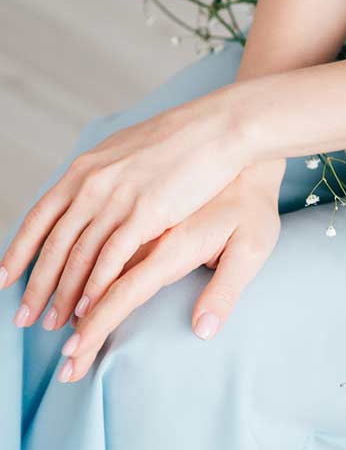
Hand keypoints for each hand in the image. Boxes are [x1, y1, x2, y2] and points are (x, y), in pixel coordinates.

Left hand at [2, 92, 251, 330]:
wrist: (219, 126)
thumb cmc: (184, 138)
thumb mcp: (127, 149)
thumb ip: (105, 175)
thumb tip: (91, 189)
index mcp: (86, 169)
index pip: (39, 217)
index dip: (19, 252)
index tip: (4, 279)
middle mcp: (92, 184)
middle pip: (55, 244)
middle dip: (37, 285)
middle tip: (25, 317)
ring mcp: (117, 198)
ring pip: (79, 255)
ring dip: (64, 293)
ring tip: (55, 323)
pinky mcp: (147, 212)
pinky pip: (111, 257)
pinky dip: (96, 285)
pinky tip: (89, 307)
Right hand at [56, 160, 283, 381]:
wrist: (241, 149)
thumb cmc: (252, 207)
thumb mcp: (253, 248)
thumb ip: (224, 289)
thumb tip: (203, 331)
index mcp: (175, 244)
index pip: (126, 291)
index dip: (100, 322)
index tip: (77, 351)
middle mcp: (145, 230)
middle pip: (95, 280)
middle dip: (74, 322)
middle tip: (64, 363)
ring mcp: (132, 214)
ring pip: (83, 256)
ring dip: (59, 291)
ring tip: (42, 322)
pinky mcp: (129, 205)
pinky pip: (91, 235)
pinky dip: (70, 259)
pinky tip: (57, 281)